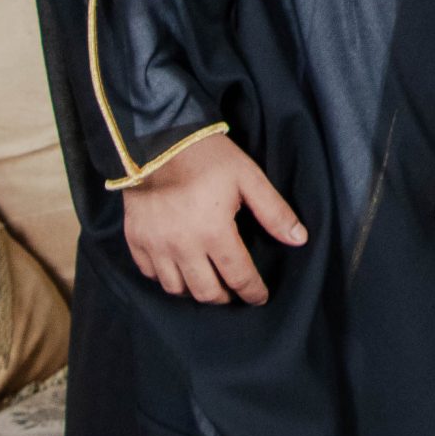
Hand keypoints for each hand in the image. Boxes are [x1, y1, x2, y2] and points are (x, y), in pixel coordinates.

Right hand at [120, 131, 307, 304]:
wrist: (157, 138)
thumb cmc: (207, 156)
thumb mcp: (248, 177)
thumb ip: (274, 211)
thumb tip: (299, 239)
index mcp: (214, 232)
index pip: (238, 276)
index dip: (253, 291)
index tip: (260, 296)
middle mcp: (182, 246)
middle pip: (206, 292)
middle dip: (225, 297)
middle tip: (233, 290)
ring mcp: (155, 246)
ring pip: (176, 289)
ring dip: (195, 291)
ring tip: (208, 281)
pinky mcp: (135, 240)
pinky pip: (151, 274)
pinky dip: (167, 277)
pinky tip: (178, 268)